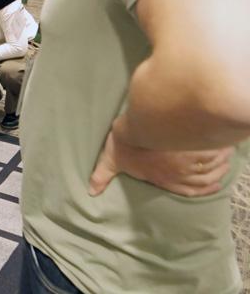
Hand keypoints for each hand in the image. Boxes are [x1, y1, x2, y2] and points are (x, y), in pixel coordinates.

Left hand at [89, 118, 233, 197]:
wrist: (140, 123)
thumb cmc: (125, 142)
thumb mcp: (111, 159)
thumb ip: (102, 175)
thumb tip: (91, 191)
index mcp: (163, 177)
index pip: (188, 189)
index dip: (203, 188)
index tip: (213, 185)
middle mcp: (180, 172)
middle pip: (204, 178)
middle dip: (213, 174)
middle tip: (220, 168)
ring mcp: (191, 159)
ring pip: (212, 165)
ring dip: (219, 163)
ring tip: (223, 156)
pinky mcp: (198, 144)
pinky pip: (216, 152)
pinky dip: (222, 151)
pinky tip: (224, 145)